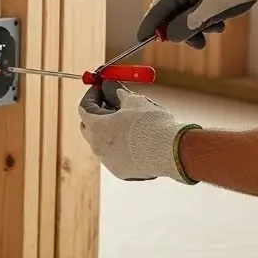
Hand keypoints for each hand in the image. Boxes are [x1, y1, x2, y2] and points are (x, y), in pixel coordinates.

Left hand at [77, 81, 197, 183]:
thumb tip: (108, 85)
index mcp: (96, 127)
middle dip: (97, 113)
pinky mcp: (121, 172)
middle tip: (111, 103)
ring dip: (111, 131)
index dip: (93, 95)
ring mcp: (108, 161)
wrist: (173, 151)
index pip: (84, 107)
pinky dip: (122, 146)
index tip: (102, 87)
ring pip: (103, 142)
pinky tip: (139, 140)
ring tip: (131, 122)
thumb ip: (116, 92)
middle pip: (89, 126)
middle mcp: (96, 146)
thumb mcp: (133, 101)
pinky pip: (116, 156)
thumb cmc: (152, 123)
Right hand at [138, 0, 257, 47]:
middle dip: (179, 30)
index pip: (158, 6)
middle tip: (193, 44)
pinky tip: (219, 24)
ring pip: (184, 14)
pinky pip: (196, 11)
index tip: (141, 40)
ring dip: (194, 28)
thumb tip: (168, 37)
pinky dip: (203, 22)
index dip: (149, 24)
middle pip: (170, 11)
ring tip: (212, 34)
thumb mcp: (210, 13)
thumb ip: (186, 26)